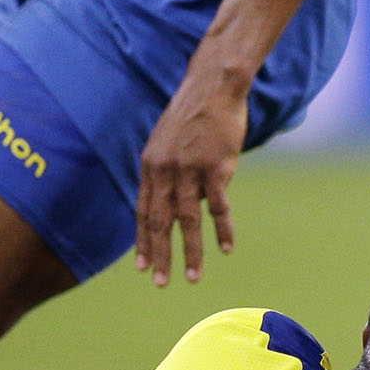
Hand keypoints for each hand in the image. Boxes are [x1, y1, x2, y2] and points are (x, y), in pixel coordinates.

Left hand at [135, 67, 250, 284]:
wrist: (214, 85)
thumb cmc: (195, 113)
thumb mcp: (169, 140)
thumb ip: (169, 172)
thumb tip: (180, 204)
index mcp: (150, 165)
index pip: (143, 212)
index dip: (143, 241)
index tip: (142, 267)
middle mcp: (165, 170)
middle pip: (160, 222)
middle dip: (160, 256)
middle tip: (160, 284)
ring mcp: (189, 170)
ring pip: (188, 220)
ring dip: (190, 252)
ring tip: (192, 278)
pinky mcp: (216, 168)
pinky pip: (219, 207)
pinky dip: (223, 230)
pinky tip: (226, 248)